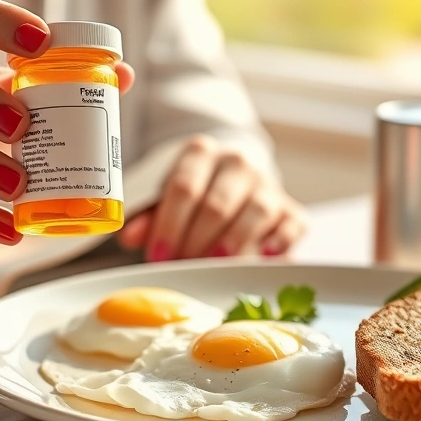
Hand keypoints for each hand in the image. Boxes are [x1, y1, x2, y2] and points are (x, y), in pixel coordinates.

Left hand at [117, 136, 306, 259]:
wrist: (240, 188)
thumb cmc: (197, 198)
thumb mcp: (167, 201)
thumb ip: (149, 217)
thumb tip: (128, 237)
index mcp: (201, 153)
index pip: (183, 187)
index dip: (169, 226)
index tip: (158, 256)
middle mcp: (238, 163)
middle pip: (217, 204)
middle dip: (197, 241)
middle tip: (183, 267)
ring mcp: (269, 185)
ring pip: (255, 211)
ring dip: (233, 244)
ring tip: (216, 265)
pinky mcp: (293, 210)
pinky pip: (291, 225)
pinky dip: (279, 243)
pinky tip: (262, 258)